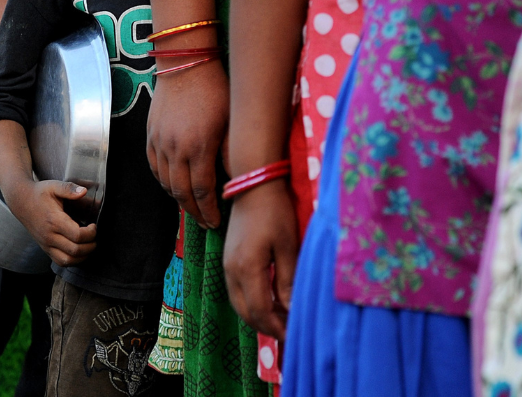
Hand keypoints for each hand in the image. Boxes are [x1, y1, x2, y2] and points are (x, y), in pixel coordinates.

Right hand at [6, 179, 97, 266]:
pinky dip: (72, 260)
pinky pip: (59, 261)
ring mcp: (46, 244)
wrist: (21, 201)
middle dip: (90, 245)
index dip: (91, 233)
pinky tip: (79, 252)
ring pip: (67, 260)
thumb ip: (69, 188)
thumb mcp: (54, 186)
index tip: (94, 226)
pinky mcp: (45, 248)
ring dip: (82, 256)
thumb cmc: (39, 194)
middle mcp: (49, 235)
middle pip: (75, 250)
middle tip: (95, 236)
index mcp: (54, 221)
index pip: (77, 235)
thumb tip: (83, 191)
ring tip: (89, 246)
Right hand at [146, 59, 228, 228]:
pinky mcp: (150, 135)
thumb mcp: (231, 123)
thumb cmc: (216, 90)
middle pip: (182, 193)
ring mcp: (159, 142)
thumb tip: (236, 184)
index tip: (217, 223)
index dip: (210, 212)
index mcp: (199, 147)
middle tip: (206, 223)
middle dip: (195, 212)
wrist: (186, 64)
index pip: (203, 192)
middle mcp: (175, 149)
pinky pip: (154, 167)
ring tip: (193, 208)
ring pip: (166, 183)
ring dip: (179, 199)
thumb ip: (230, 155)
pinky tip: (174, 186)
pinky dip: (164, 182)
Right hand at [223, 181, 299, 339]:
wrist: (253, 185)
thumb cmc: (275, 212)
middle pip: (246, 313)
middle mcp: (231, 271)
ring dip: (258, 317)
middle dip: (267, 327)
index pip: (260, 312)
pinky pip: (237, 292)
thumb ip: (288, 280)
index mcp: (247, 268)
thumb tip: (292, 309)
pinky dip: (251, 303)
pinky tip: (269, 301)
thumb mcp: (287, 246)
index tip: (294, 335)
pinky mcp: (228, 260)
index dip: (277, 328)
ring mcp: (226, 265)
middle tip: (289, 332)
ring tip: (281, 319)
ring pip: (239, 304)